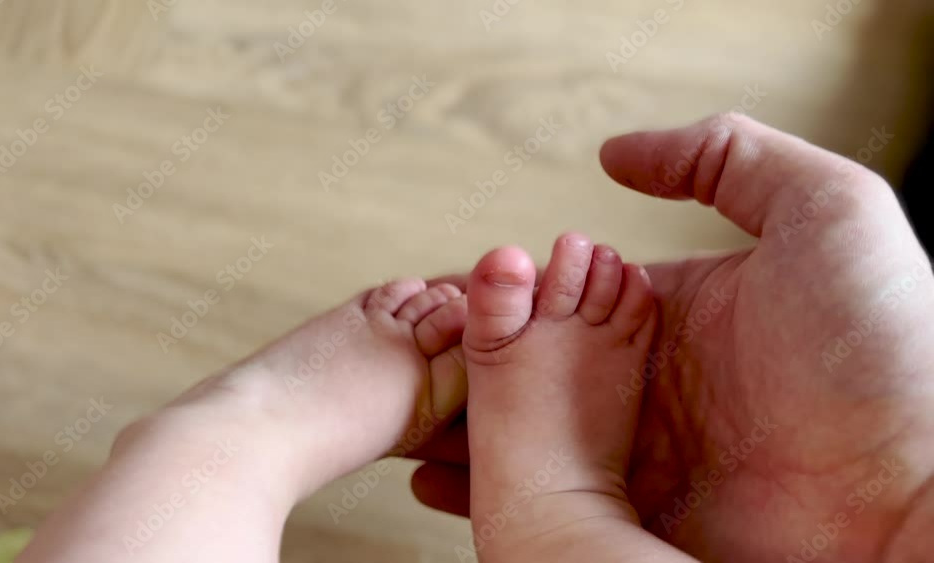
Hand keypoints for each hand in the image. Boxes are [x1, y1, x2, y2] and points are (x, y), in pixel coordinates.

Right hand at [413, 114, 933, 562]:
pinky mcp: (638, 525)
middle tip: (408, 355)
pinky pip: (549, 508)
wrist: (920, 489)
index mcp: (677, 317)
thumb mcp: (824, 210)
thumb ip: (722, 159)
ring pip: (528, 438)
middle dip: (469, 364)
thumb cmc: (891, 345)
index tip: (449, 294)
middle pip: (536, 370)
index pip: (566, 298)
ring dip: (465, 427)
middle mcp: (650, 388)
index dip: (505, 295)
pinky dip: (490, 496)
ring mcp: (642, 459)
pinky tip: (442, 479)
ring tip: (406, 412)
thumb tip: (621, 154)